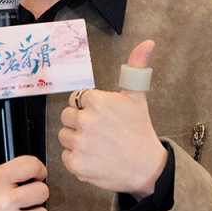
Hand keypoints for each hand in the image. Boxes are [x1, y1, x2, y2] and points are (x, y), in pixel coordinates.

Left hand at [58, 40, 167, 194]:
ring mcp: (79, 143)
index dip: (88, 108)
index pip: (76, 99)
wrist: (146, 168)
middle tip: (100, 132)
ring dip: (76, 140)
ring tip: (97, 145)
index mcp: (97, 101)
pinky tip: (94, 158)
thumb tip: (147, 42)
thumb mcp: (137, 97)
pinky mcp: (76, 164)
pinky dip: (76, 158)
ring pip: (64, 135)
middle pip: (67, 116)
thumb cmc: (140, 131)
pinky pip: (65, 155)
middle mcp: (86, 120)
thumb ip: (135, 67)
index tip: (102, 117)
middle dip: (80, 122)